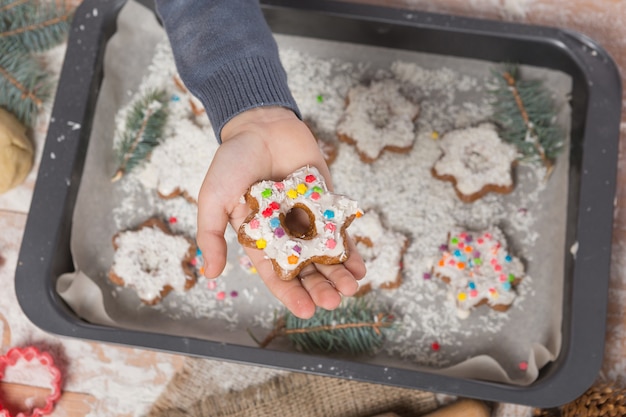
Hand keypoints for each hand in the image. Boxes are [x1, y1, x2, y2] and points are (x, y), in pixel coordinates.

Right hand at [196, 106, 365, 318]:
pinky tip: (360, 267)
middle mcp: (286, 234)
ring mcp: (308, 219)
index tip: (306, 311)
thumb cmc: (232, 161)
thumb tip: (210, 274)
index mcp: (260, 238)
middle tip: (333, 302)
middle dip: (320, 287)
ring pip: (326, 254)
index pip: (276, 275)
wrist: (260, 125)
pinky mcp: (327, 202)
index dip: (291, 294)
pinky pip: (340, 229)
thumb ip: (210, 235)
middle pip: (306, 269)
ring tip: (351, 289)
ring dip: (339, 273)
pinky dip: (350, 248)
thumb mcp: (213, 199)